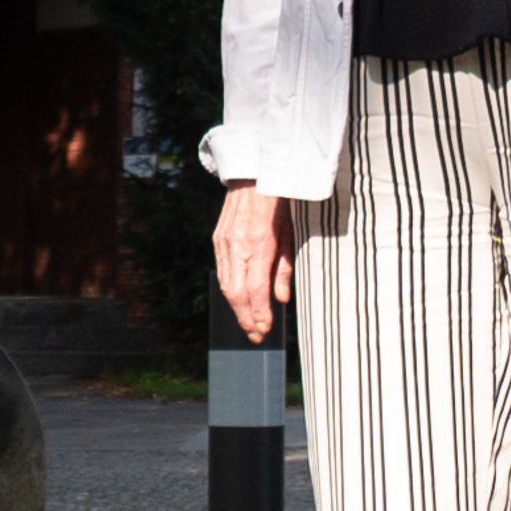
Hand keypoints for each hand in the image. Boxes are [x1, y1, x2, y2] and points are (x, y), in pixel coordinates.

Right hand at [212, 187, 294, 342]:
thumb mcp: (292, 232)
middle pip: (236, 292)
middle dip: (246, 318)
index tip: (266, 330)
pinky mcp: (217, 239)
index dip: (260, 313)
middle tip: (256, 336)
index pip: (256, 288)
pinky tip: (239, 302)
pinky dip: (229, 291)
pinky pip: (222, 272)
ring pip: (225, 285)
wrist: (254, 173)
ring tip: (249, 325)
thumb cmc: (280, 201)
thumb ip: (285, 268)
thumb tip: (281, 301)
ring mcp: (224, 242)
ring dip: (236, 309)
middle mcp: (237, 245)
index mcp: (259, 242)